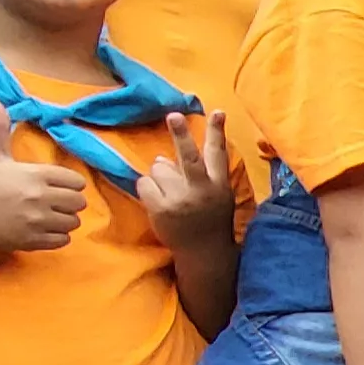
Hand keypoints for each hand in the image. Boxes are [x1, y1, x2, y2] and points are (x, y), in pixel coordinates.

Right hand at [0, 105, 90, 251]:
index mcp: (35, 175)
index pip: (76, 182)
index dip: (70, 184)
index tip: (58, 185)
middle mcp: (39, 197)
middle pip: (79, 202)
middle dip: (70, 202)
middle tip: (56, 202)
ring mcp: (37, 221)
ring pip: (73, 222)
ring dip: (65, 220)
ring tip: (50, 216)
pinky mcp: (33, 240)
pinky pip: (63, 240)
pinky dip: (58, 236)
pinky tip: (44, 229)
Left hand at [139, 110, 234, 251]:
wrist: (204, 253)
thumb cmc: (210, 219)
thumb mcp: (217, 194)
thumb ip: (197, 174)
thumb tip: (161, 158)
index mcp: (218, 184)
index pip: (218, 153)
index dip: (217, 131)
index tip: (218, 111)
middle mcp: (201, 191)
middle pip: (188, 157)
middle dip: (181, 135)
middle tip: (173, 115)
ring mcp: (180, 201)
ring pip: (159, 169)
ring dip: (160, 176)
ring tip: (170, 193)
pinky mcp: (161, 210)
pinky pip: (144, 184)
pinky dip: (147, 189)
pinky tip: (158, 201)